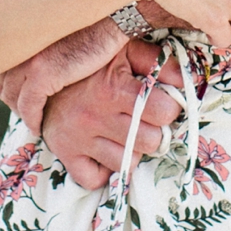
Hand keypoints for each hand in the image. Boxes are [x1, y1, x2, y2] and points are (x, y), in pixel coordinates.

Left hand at [0, 18, 126, 135]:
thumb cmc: (88, 21)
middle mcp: (16, 44)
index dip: (4, 87)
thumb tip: (29, 68)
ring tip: (34, 120)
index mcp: (16, 33)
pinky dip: (32, 119)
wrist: (111, 15)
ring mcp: (27, 57)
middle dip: (11, 101)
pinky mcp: (43, 71)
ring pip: (12, 96)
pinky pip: (29, 105)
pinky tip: (39, 125)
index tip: (18, 97)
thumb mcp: (53, 32)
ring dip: (21, 113)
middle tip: (26, 113)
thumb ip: (37, 46)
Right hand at [40, 46, 177, 188]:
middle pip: (150, 141)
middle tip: (145, 120)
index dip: (170, 107)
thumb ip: (158, 62)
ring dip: (131, 150)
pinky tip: (104, 151)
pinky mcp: (65, 153)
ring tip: (124, 133)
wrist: (42, 71)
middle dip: (154, 131)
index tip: (163, 103)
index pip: (165, 111)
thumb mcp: (124, 50)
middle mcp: (95, 115)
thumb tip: (188, 79)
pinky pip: (94, 179)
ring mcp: (79, 138)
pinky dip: (103, 170)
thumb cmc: (91, 62)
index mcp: (113, 88)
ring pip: (127, 162)